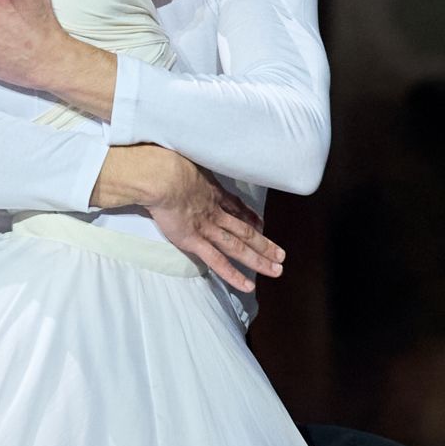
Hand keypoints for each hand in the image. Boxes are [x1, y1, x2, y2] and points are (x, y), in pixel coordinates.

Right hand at [93, 145, 282, 292]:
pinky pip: (218, 261)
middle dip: (264, 244)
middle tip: (281, 255)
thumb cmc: (169, 164)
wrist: (163, 177)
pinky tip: (247, 285)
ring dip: (259, 259)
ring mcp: (208, 228)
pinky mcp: (195, 241)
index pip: (236, 207)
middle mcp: (216, 212)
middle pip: (245, 231)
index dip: (250, 217)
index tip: (261, 224)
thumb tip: (183, 161)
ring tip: (276, 270)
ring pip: (239, 247)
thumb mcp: (188, 160)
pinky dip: (233, 274)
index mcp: (213, 192)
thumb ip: (189, 168)